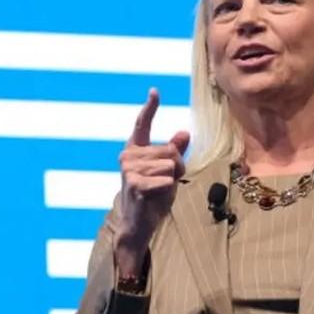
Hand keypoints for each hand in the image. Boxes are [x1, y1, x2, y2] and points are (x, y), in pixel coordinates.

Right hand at [114, 88, 189, 275]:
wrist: (139, 223)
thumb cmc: (153, 196)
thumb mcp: (168, 172)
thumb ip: (175, 153)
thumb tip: (184, 132)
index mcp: (135, 149)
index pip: (143, 124)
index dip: (150, 107)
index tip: (155, 91)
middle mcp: (128, 155)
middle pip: (172, 151)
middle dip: (177, 167)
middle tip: (164, 183)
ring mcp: (129, 169)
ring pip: (171, 164)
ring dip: (172, 179)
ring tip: (159, 190)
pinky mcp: (135, 184)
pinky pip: (166, 179)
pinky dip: (168, 189)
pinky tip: (155, 197)